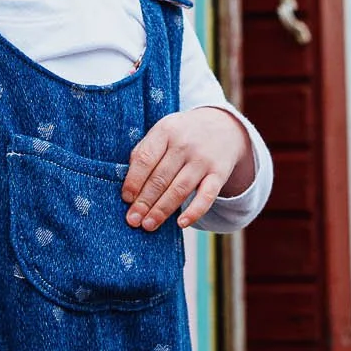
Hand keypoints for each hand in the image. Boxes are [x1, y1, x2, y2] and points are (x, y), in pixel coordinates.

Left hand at [122, 108, 253, 230]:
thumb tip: (129, 185)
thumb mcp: (163, 131)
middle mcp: (185, 144)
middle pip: (160, 178)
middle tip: (133, 220)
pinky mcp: (219, 173)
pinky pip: (207, 196)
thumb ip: (146, 152)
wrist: (223, 126)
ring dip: (161, 210)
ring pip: (179, 189)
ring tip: (148, 225)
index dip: (133, 181)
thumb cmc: (183, 134)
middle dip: (144, 202)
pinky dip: (195, 211)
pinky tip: (181, 223)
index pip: (145, 159)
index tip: (126, 199)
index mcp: (166, 131)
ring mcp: (203, 159)